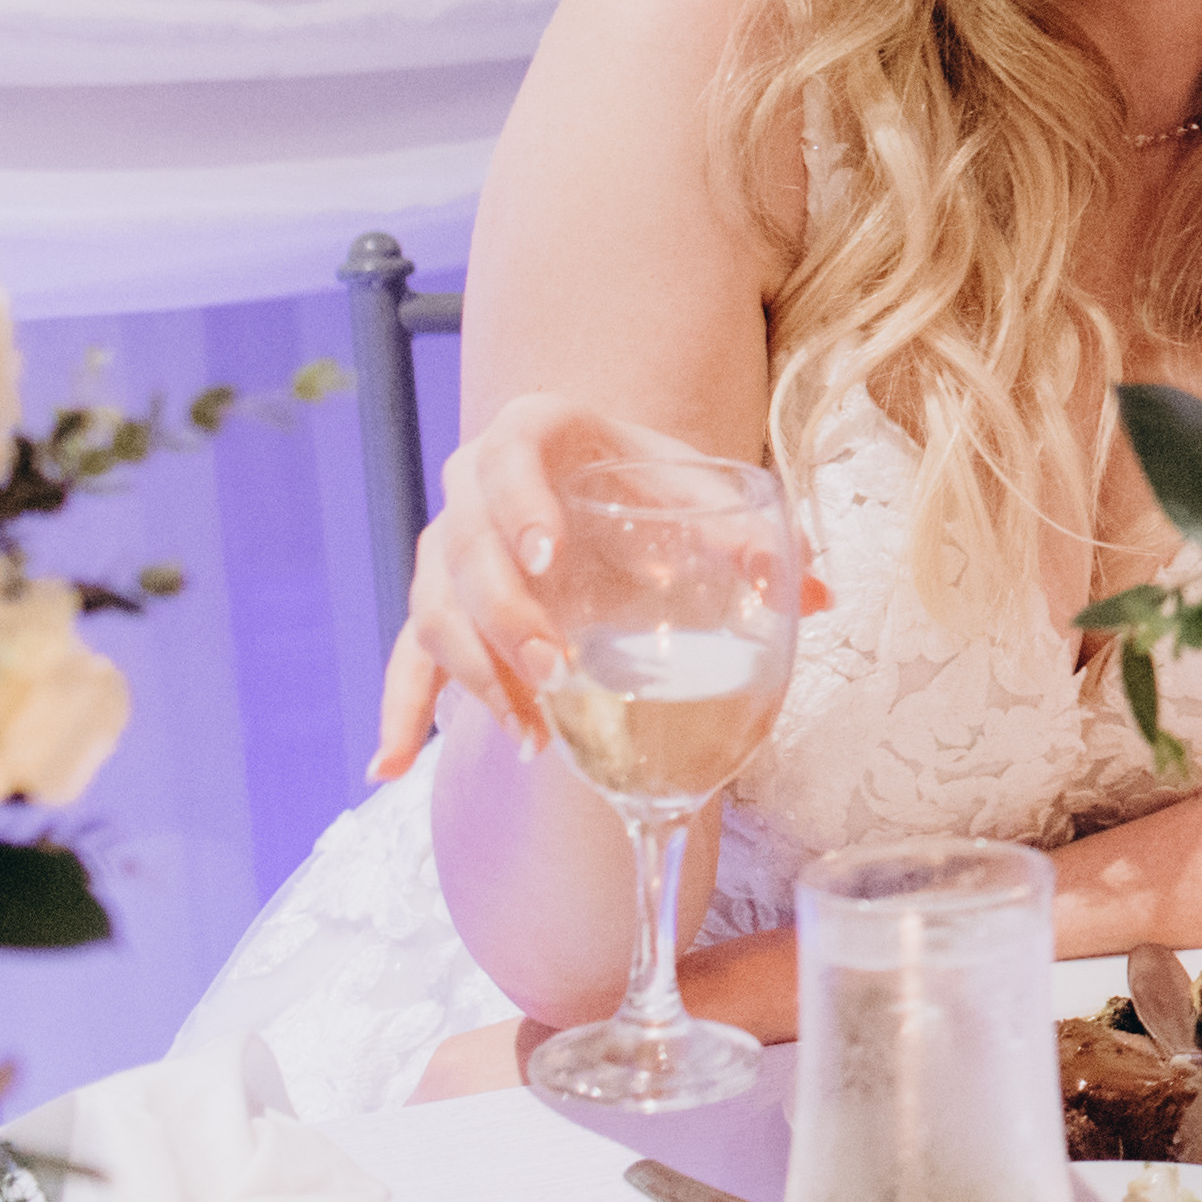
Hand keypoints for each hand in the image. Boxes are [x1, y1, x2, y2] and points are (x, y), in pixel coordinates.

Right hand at [366, 395, 825, 781]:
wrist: (608, 485)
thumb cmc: (656, 484)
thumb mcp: (702, 494)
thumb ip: (752, 536)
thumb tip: (814, 591)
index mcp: (535, 434)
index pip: (507, 458)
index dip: (518, 502)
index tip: (547, 552)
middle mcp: (474, 487)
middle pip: (465, 551)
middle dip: (506, 616)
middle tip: (560, 670)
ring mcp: (447, 548)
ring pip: (434, 611)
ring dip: (476, 675)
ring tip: (533, 733)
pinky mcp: (439, 605)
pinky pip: (405, 660)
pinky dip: (399, 712)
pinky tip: (387, 768)